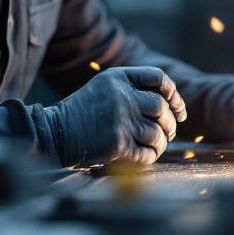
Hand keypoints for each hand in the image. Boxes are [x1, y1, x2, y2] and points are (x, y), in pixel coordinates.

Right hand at [45, 66, 186, 166]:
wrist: (55, 133)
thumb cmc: (83, 112)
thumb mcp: (104, 87)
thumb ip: (131, 88)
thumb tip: (169, 104)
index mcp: (118, 77)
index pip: (158, 77)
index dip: (173, 93)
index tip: (178, 109)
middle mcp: (121, 95)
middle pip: (161, 107)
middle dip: (171, 122)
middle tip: (169, 132)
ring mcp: (120, 119)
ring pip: (157, 133)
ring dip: (162, 143)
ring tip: (157, 146)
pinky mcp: (117, 143)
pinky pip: (146, 152)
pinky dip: (150, 157)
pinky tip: (145, 156)